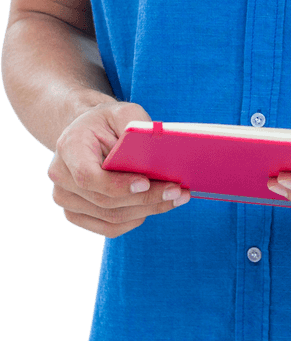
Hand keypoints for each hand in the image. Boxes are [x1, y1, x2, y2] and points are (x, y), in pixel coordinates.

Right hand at [47, 101, 190, 237]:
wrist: (89, 133)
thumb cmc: (109, 121)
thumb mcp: (123, 113)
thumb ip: (136, 128)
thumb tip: (159, 150)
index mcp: (69, 147)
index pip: (88, 176)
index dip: (117, 185)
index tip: (146, 182)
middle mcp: (61, 177)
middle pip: (104, 201)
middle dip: (145, 198)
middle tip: (178, 191)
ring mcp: (66, 200)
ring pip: (110, 217)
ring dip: (147, 210)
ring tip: (176, 198)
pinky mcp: (77, 215)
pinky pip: (109, 227)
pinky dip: (136, 218)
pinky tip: (157, 206)